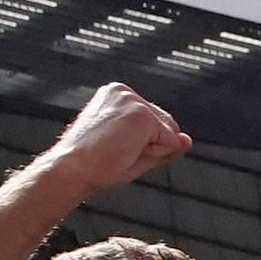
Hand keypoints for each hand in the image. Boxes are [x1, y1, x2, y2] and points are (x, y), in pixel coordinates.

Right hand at [41, 84, 191, 196]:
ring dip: (153, 150)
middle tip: (119, 150)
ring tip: (121, 149)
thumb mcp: (136, 152)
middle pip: (168, 126)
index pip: (156, 123)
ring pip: (170, 134)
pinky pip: (170, 142)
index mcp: (117, 95)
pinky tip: (126, 149)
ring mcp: (133, 100)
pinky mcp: (141, 113)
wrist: (73, 167)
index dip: (145, 144)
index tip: (115, 146)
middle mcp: (124, 91)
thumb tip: (187, 140)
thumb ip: (164, 144)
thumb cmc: (95, 163)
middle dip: (152, 145)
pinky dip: (154, 153)